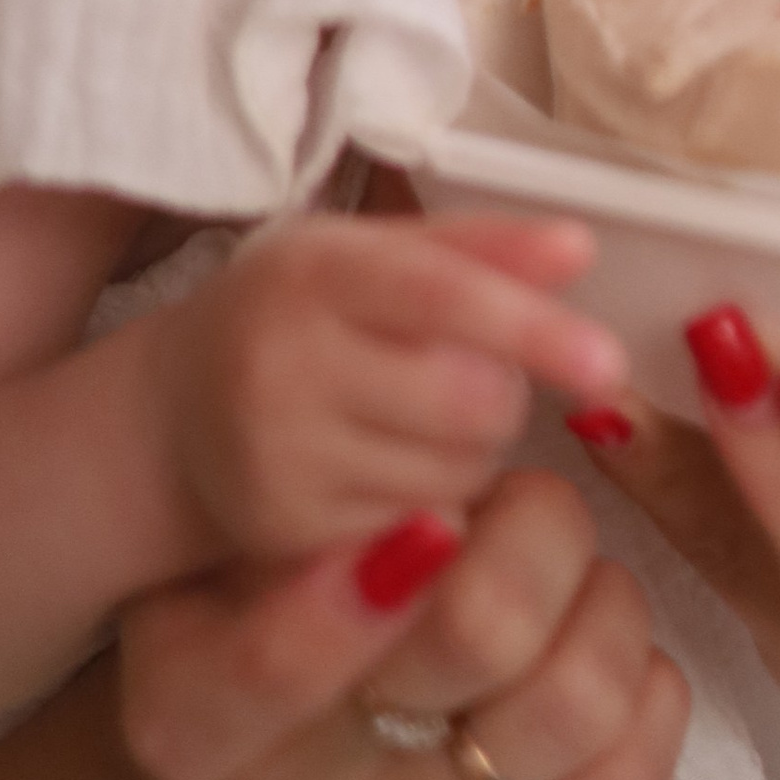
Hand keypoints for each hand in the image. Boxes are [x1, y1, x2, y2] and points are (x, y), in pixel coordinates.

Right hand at [0, 458, 690, 779]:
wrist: (260, 768)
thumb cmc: (268, 604)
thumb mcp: (253, 538)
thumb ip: (328, 498)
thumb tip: (467, 472)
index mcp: (190, 712)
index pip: (281, 664)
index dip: (387, 576)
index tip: (443, 511)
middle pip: (477, 637)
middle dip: (537, 530)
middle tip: (525, 504)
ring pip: (568, 705)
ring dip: (606, 607)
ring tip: (575, 579)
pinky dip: (649, 695)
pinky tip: (615, 654)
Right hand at [158, 204, 629, 559]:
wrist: (172, 413)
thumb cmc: (300, 315)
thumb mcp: (373, 255)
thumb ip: (481, 247)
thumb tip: (581, 246)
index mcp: (314, 271)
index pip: (440, 296)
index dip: (532, 328)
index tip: (607, 362)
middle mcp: (283, 362)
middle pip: (470, 400)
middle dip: (499, 391)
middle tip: (463, 373)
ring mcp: (280, 456)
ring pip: (457, 472)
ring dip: (470, 449)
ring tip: (413, 417)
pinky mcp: (287, 532)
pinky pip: (420, 527)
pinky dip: (432, 503)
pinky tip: (382, 466)